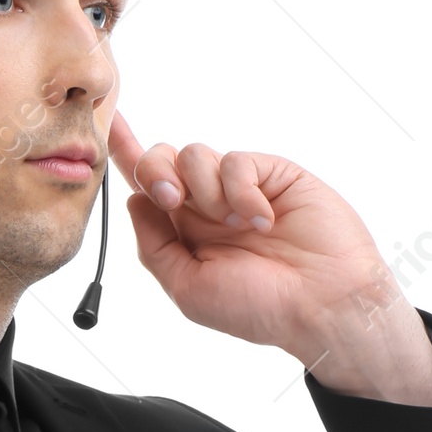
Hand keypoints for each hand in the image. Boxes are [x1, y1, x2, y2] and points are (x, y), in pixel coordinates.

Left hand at [105, 112, 431, 403]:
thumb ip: (154, 246)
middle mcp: (208, 206)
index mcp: (184, 233)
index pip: (146, 187)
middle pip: (161, 160)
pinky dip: (243, 193)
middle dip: (155, 172)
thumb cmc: (259, 307)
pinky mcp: (272, 173)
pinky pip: (237, 161)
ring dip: (206, 192)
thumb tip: (135, 201)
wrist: (321, 305)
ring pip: (195, 155)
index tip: (110, 124)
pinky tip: (263, 221)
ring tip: (236, 227)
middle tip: (173, 199)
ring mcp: (240, 188)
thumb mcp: (188, 288)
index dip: (125, 154)